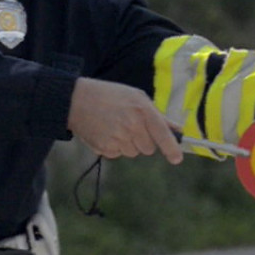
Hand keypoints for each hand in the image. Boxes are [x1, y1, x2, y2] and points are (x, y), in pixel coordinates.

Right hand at [67, 77, 183, 164]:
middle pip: (148, 149)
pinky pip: (118, 154)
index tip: (177, 159)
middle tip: (130, 125)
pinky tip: (106, 132)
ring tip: (115, 126)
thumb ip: (158, 115)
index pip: (162, 135)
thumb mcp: (136, 97)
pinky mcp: (105, 148)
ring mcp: (118, 139)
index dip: (172, 149)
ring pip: (133, 152)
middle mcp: (132, 126)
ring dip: (128, 144)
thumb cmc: (110, 95)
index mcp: (142, 111)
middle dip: (143, 140)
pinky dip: (114, 147)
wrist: (76, 100)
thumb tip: (177, 129)